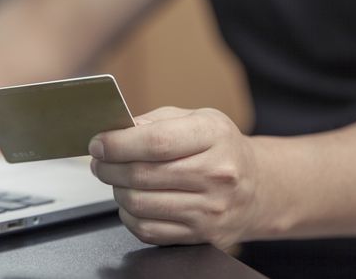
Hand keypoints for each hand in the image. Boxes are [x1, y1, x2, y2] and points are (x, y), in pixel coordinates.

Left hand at [89, 106, 259, 249]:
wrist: (257, 187)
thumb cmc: (221, 149)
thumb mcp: (197, 119)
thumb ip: (156, 121)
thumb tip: (115, 132)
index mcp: (214, 136)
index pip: (156, 142)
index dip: (118, 144)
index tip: (99, 143)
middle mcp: (217, 174)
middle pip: (142, 175)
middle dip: (108, 167)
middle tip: (100, 161)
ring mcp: (211, 209)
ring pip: (140, 204)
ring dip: (117, 190)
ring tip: (118, 179)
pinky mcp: (202, 235)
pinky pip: (147, 230)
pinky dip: (129, 215)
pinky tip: (134, 201)